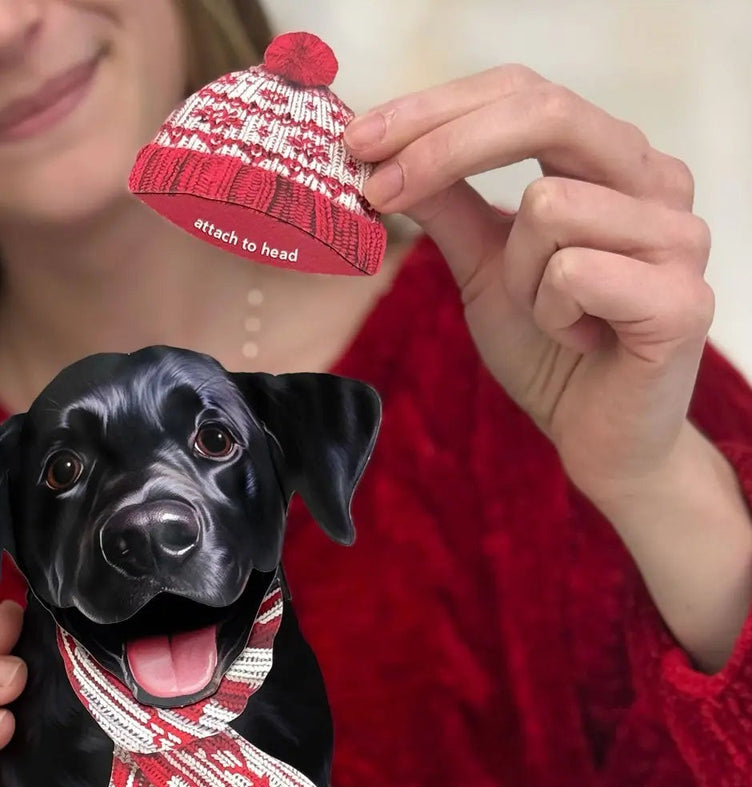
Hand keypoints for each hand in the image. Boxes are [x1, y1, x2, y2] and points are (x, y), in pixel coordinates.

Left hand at [345, 65, 714, 512]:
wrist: (599, 441)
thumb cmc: (551, 352)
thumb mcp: (483, 268)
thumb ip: (449, 207)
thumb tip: (385, 153)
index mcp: (611, 160)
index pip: (524, 92)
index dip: (437, 108)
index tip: (358, 140)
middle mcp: (656, 179)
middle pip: (545, 111)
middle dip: (446, 147)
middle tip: (379, 189)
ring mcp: (679, 233)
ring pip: (549, 205)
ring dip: (518, 276)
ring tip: (549, 318)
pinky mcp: (682, 298)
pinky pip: (574, 272)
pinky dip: (551, 315)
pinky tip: (580, 341)